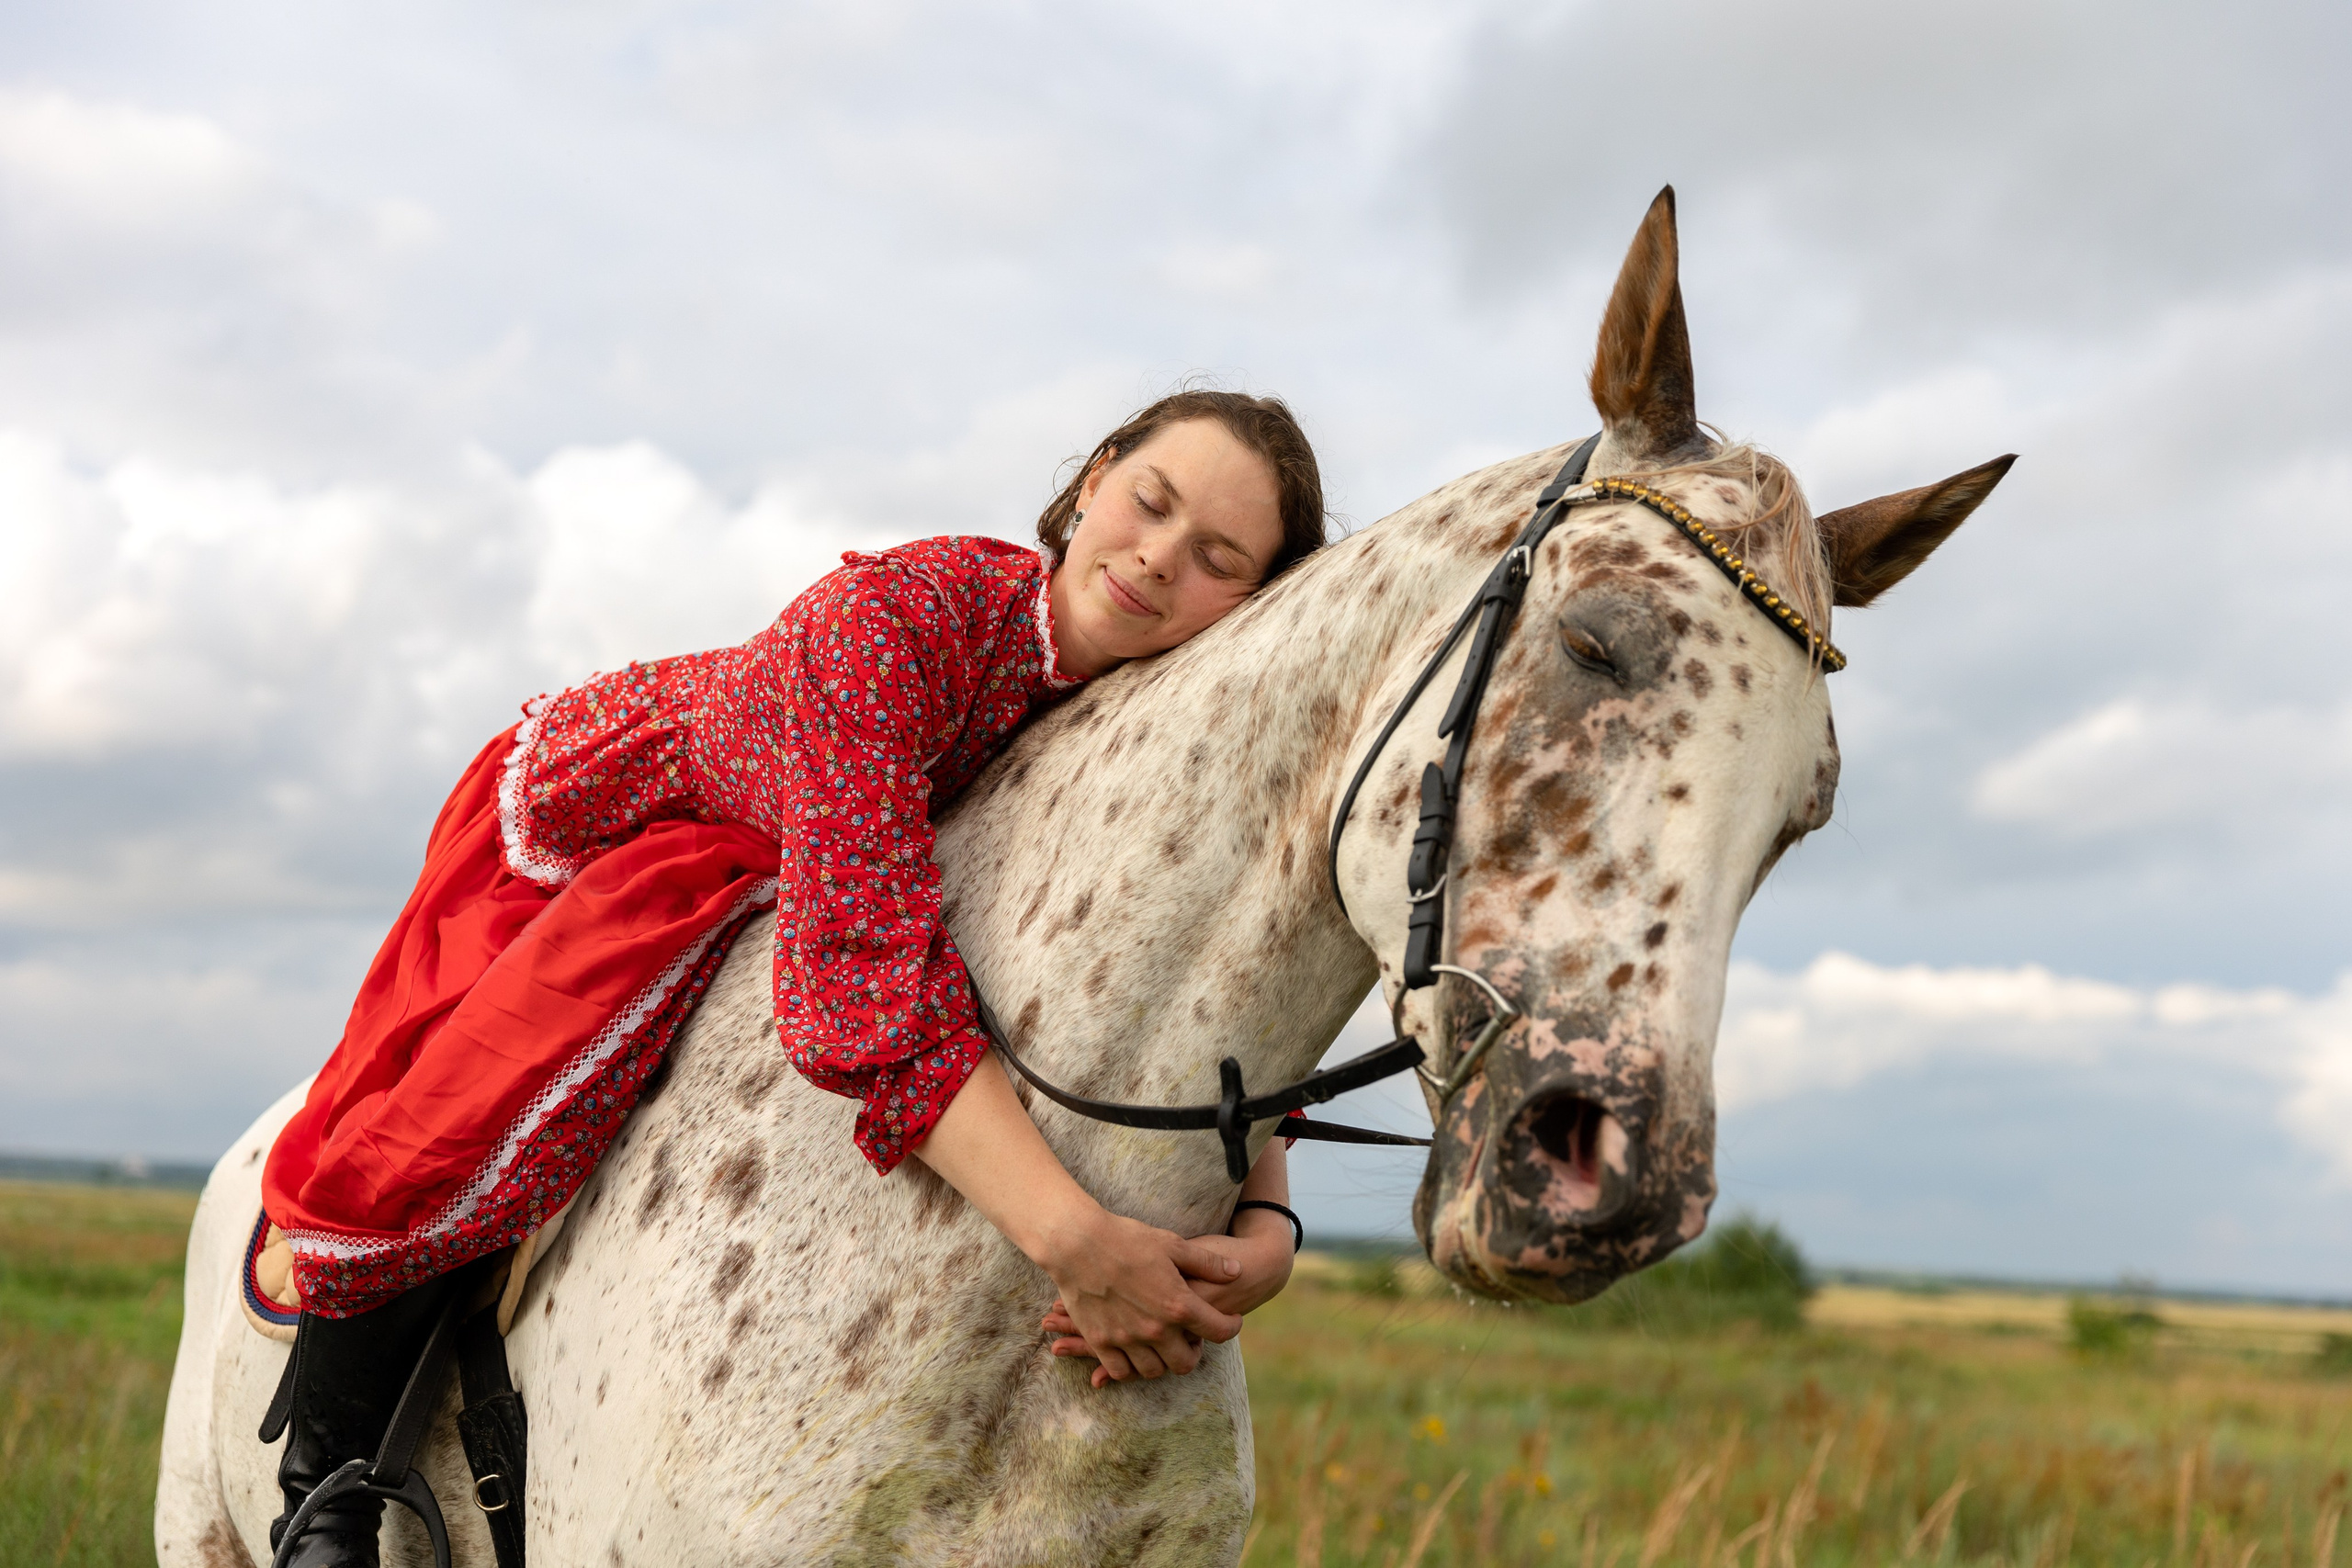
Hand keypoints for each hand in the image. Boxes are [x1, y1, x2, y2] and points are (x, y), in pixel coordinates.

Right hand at [1034, 1208, 1243, 1387]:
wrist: (1077, 1243)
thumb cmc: (1127, 1238)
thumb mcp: (1173, 1245)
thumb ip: (1207, 1264)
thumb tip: (1237, 1272)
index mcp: (1178, 1304)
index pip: (1218, 1331)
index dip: (1231, 1327)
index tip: (1230, 1321)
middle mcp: (1155, 1328)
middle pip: (1186, 1363)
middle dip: (1194, 1352)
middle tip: (1193, 1339)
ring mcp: (1126, 1339)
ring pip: (1154, 1371)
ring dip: (1162, 1361)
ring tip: (1163, 1346)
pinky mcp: (1101, 1341)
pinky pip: (1121, 1371)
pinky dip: (1130, 1368)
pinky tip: (1134, 1353)